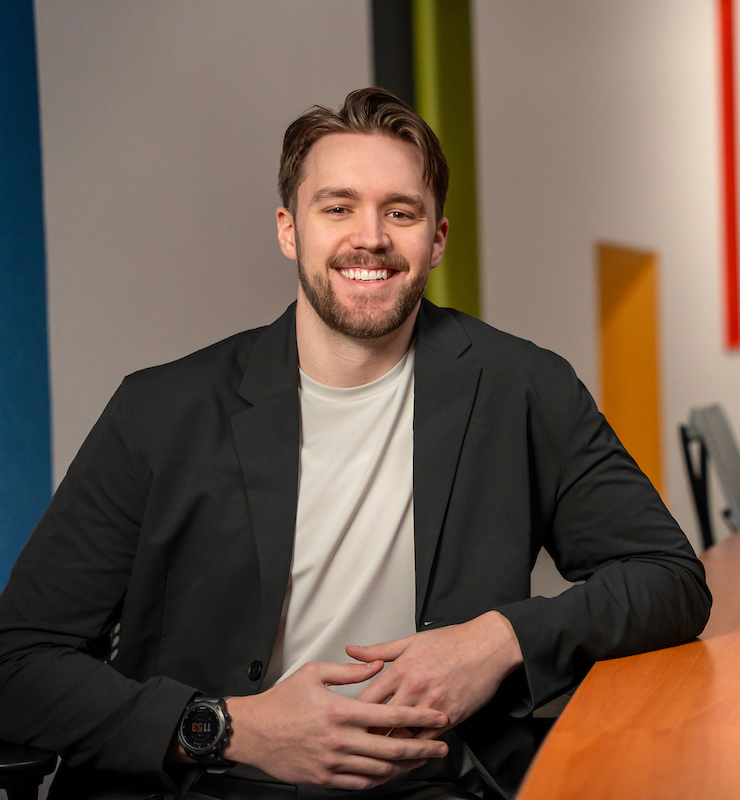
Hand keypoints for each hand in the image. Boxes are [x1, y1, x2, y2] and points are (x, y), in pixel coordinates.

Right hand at [221, 660, 448, 789]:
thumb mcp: (314, 673)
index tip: (436, 717)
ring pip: (379, 770)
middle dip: (422, 747)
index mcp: (340, 711)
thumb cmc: (281, 702)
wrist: (253, 732)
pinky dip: (379, 780)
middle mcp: (340, 740)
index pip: (390, 715)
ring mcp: (333, 763)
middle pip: (392, 748)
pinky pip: (360, 783)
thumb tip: (377, 664)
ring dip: (404, 766)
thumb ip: (350, 670)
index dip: (418, 717)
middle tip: (441, 745)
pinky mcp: (325, 778)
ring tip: (420, 759)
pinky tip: (389, 773)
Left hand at [348, 611, 523, 737]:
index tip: (347, 720)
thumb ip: (378, 650)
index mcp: (401, 669)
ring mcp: (432, 705)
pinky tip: (410, 752)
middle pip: (380, 722)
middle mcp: (414, 688)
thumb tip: (352, 651)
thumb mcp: (411, 640)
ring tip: (380, 752)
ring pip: (403, 736)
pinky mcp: (451, 716)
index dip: (353, 714)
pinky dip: (417, 747)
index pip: (366, 699)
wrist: (487, 645)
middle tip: (358, 742)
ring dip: (390, 745)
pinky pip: (428, 739)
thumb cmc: (452, 642)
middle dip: (367, 734)